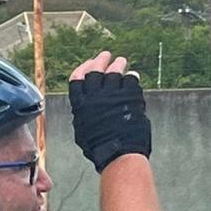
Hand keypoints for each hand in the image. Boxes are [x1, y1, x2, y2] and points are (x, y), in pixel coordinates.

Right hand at [68, 51, 151, 171]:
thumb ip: (83, 116)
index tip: (89, 62)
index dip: (83, 68)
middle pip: (96, 71)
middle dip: (100, 60)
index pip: (77, 78)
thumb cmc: (101, 149)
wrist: (120, 154)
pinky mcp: (128, 97)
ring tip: (121, 61)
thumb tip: (83, 111)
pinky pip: (130, 80)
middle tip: (106, 55)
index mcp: (80, 104)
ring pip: (114, 72)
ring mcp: (112, 95)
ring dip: (118, 65)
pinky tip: (133, 76)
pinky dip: (131, 77)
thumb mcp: (83, 131)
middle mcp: (94, 97)